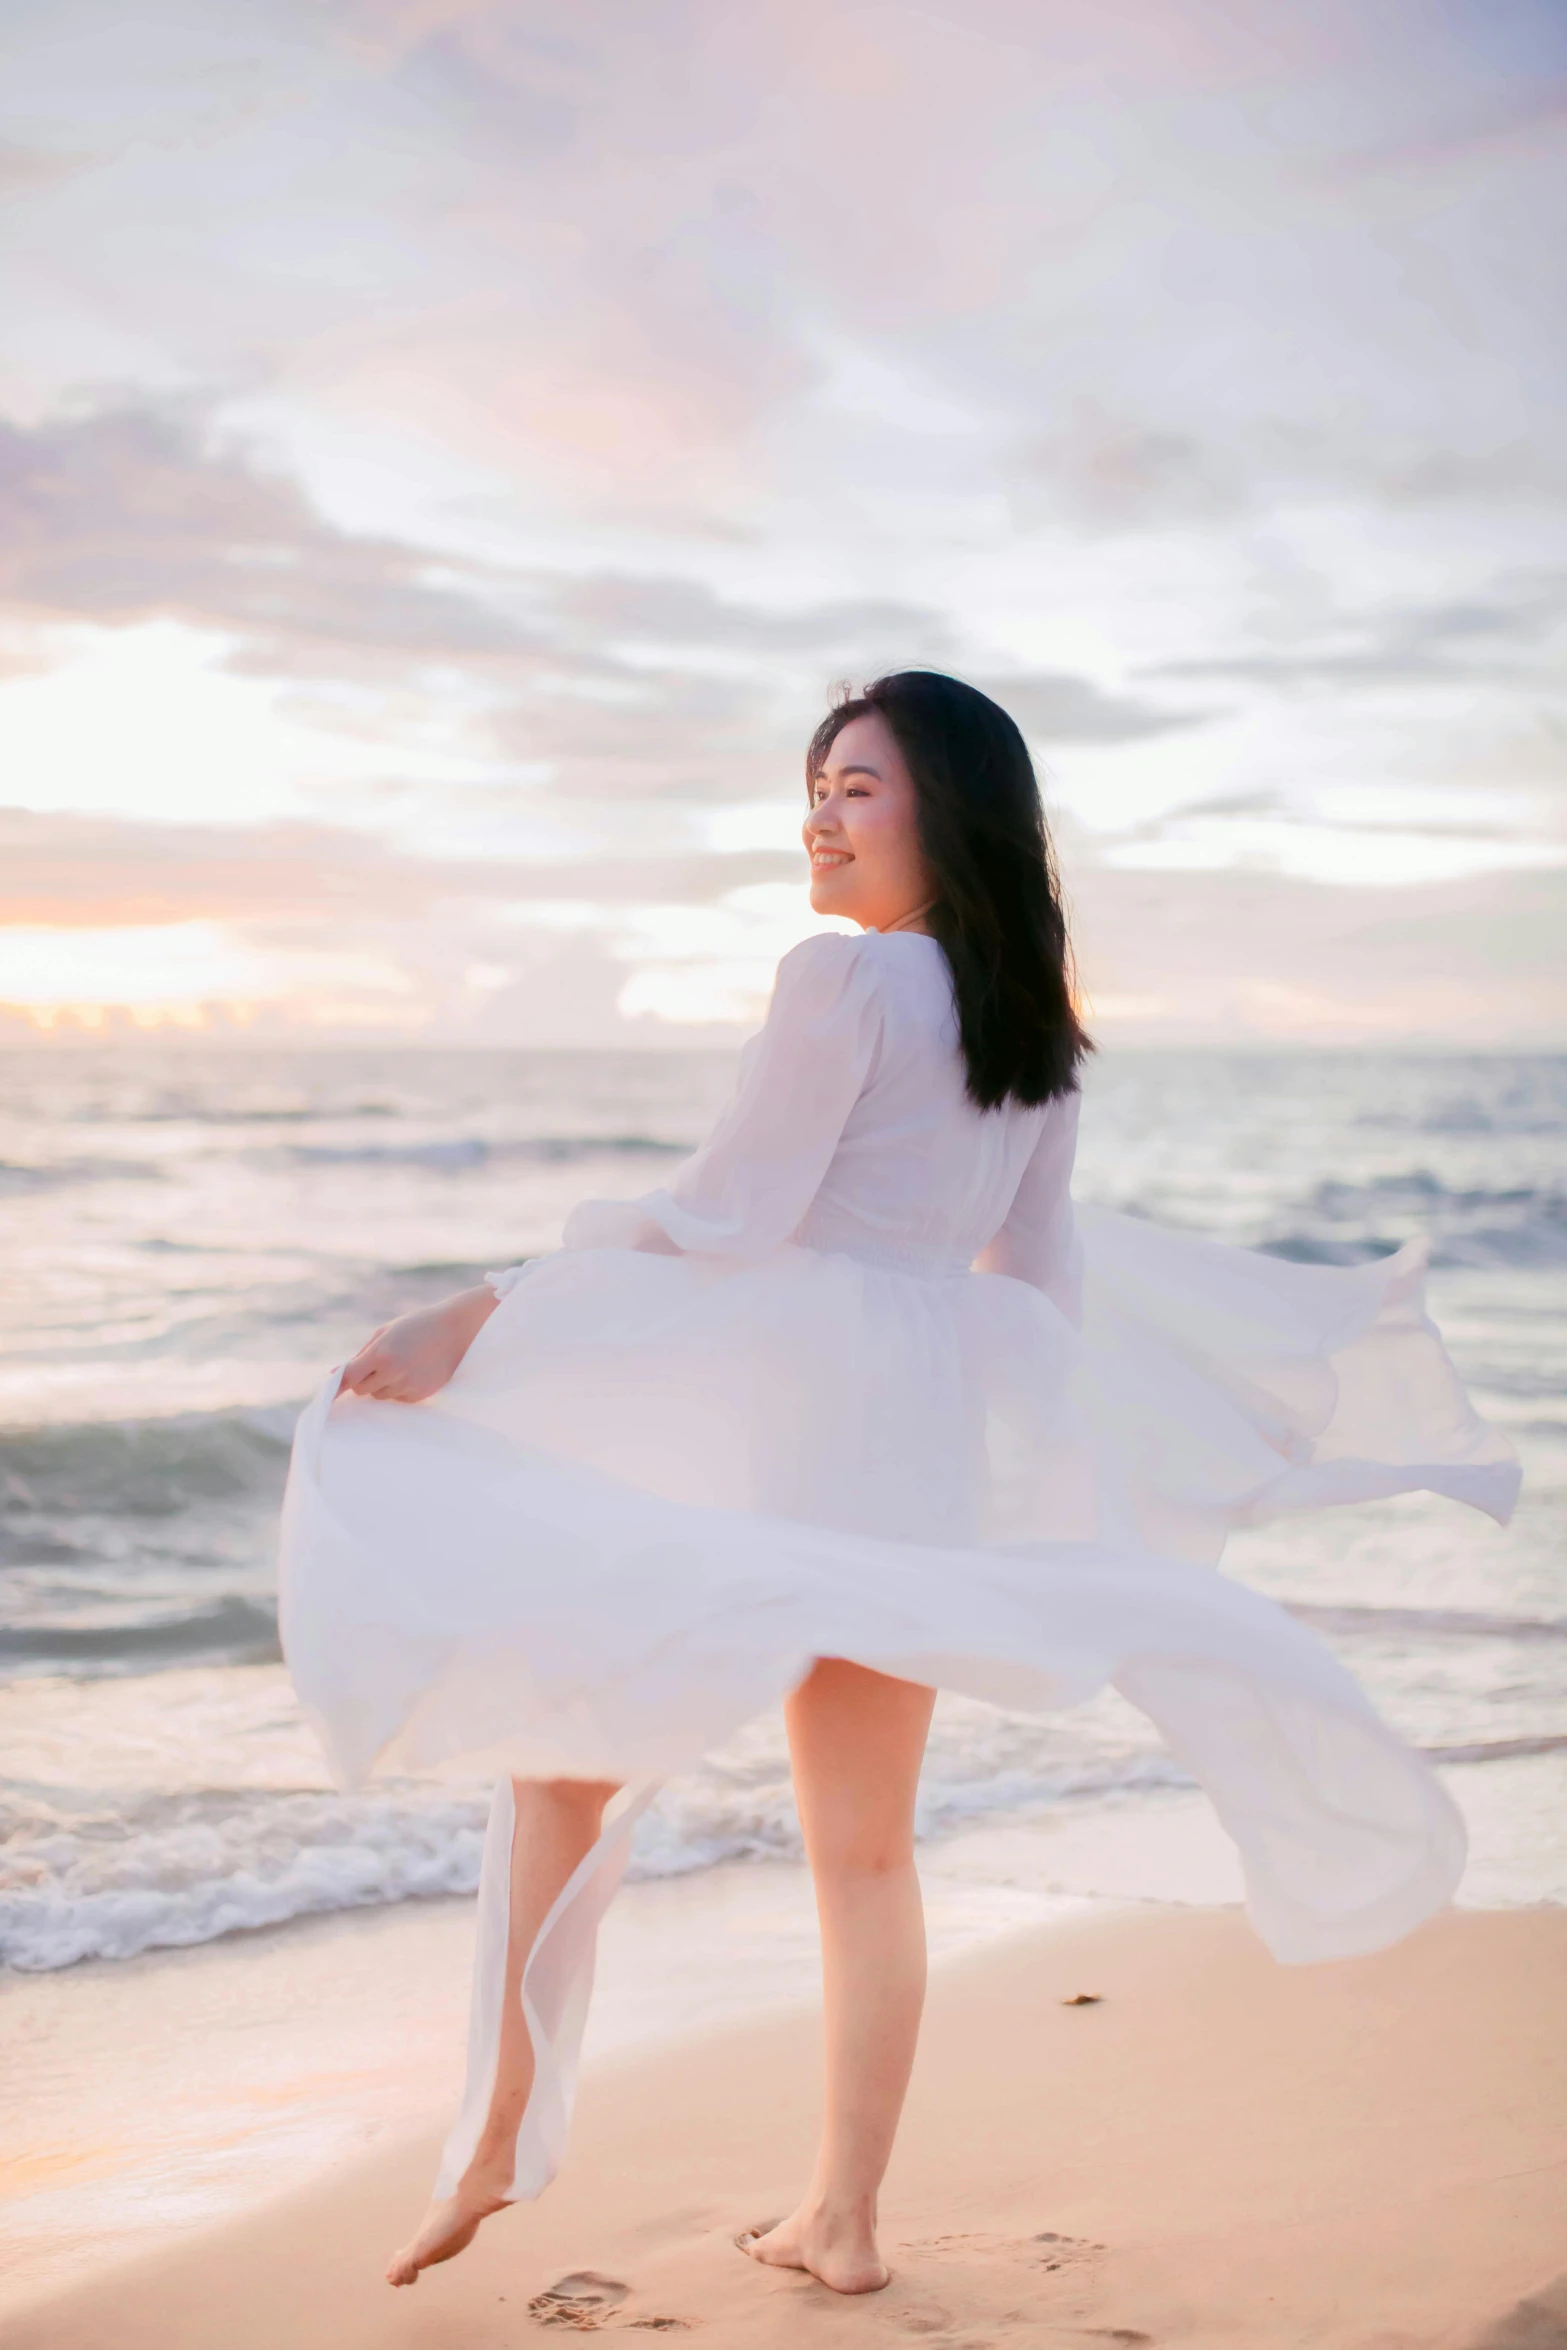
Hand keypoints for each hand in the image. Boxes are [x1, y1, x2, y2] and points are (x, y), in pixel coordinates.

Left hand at [340, 1286, 496, 1402]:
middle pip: (362, 1389)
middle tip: (379, 1363)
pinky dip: (399, 1388)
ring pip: (379, 1395)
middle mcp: (392, 1373)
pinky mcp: (419, 1395)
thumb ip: (361, 1354)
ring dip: (382, 1384)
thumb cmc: (416, 1326)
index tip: (325, 1398)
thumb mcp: (385, 1332)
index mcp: (380, 1354)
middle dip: (364, 1379)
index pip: (349, 1377)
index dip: (335, 1387)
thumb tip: (336, 1374)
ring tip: (402, 1363)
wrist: (456, 1331)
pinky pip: (398, 1398)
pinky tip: (414, 1371)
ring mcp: (407, 1386)